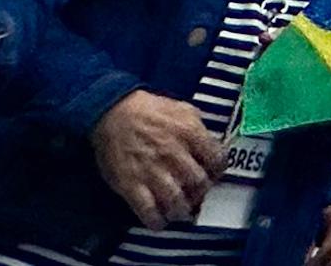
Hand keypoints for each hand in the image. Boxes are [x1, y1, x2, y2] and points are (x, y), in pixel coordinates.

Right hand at [91, 91, 223, 229]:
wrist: (113, 112)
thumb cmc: (150, 110)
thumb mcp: (183, 109)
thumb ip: (199, 128)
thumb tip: (209, 146)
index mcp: (190, 134)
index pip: (217, 160)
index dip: (217, 171)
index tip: (213, 175)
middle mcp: (174, 154)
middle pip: (199, 184)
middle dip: (201, 193)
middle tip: (196, 195)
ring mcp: (152, 171)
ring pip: (176, 202)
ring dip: (181, 211)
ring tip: (180, 211)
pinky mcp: (131, 185)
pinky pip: (147, 211)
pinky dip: (156, 221)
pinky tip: (159, 221)